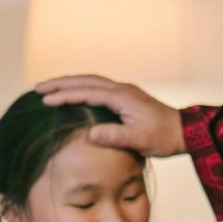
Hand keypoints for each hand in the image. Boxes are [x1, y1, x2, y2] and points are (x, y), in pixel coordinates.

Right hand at [35, 74, 185, 156]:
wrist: (184, 131)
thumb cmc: (163, 137)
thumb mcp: (140, 140)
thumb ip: (116, 136)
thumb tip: (91, 134)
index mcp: (122, 97)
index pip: (87, 93)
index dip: (65, 95)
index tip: (45, 100)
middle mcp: (122, 90)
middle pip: (85, 81)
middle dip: (61, 83)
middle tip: (38, 88)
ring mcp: (124, 92)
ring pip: (91, 81)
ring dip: (70, 83)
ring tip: (50, 88)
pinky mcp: (126, 97)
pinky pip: (98, 87)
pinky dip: (81, 87)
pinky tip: (74, 93)